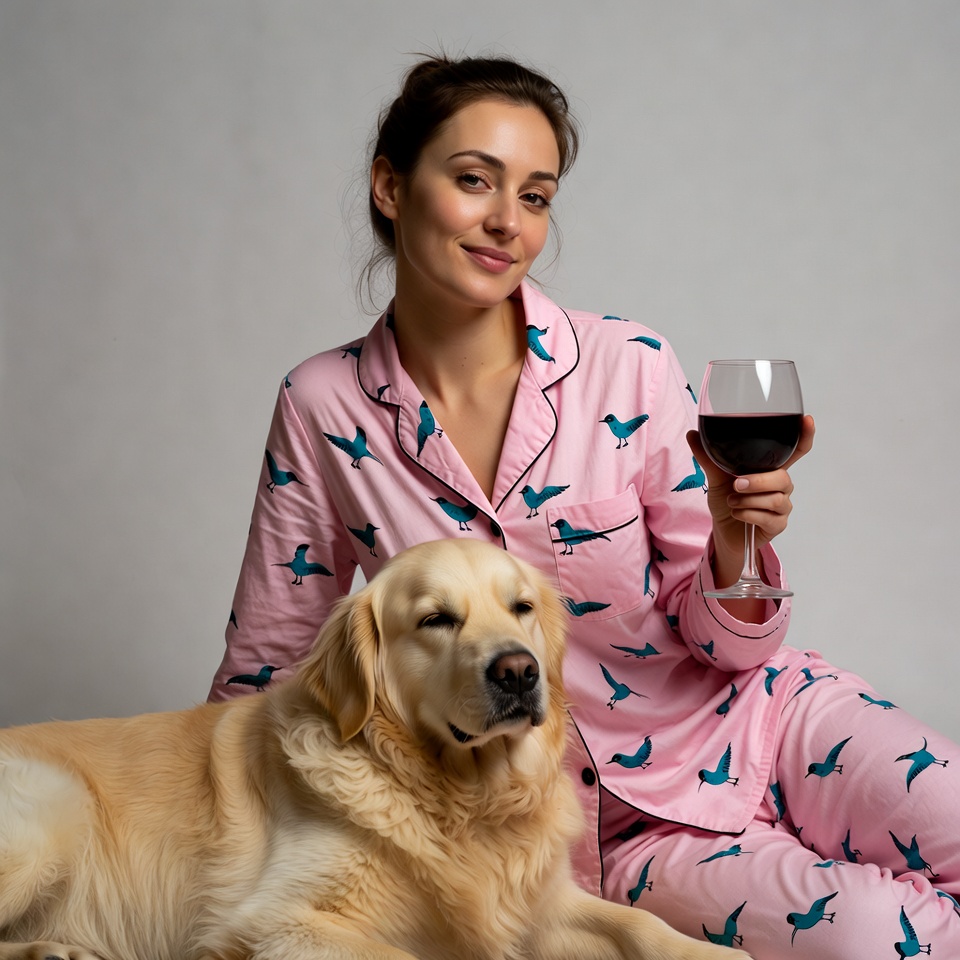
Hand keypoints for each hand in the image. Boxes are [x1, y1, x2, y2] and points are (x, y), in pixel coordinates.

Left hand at [686, 415, 814, 586]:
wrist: (723, 530)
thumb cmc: (727, 500)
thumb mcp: (715, 477)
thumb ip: (708, 457)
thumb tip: (692, 434)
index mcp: (770, 469)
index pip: (794, 451)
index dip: (804, 436)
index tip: (807, 421)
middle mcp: (780, 486)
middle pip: (783, 478)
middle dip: (759, 481)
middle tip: (737, 484)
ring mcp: (782, 506)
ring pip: (776, 499)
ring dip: (749, 500)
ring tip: (732, 501)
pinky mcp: (778, 525)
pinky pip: (769, 518)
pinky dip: (748, 515)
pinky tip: (737, 513)